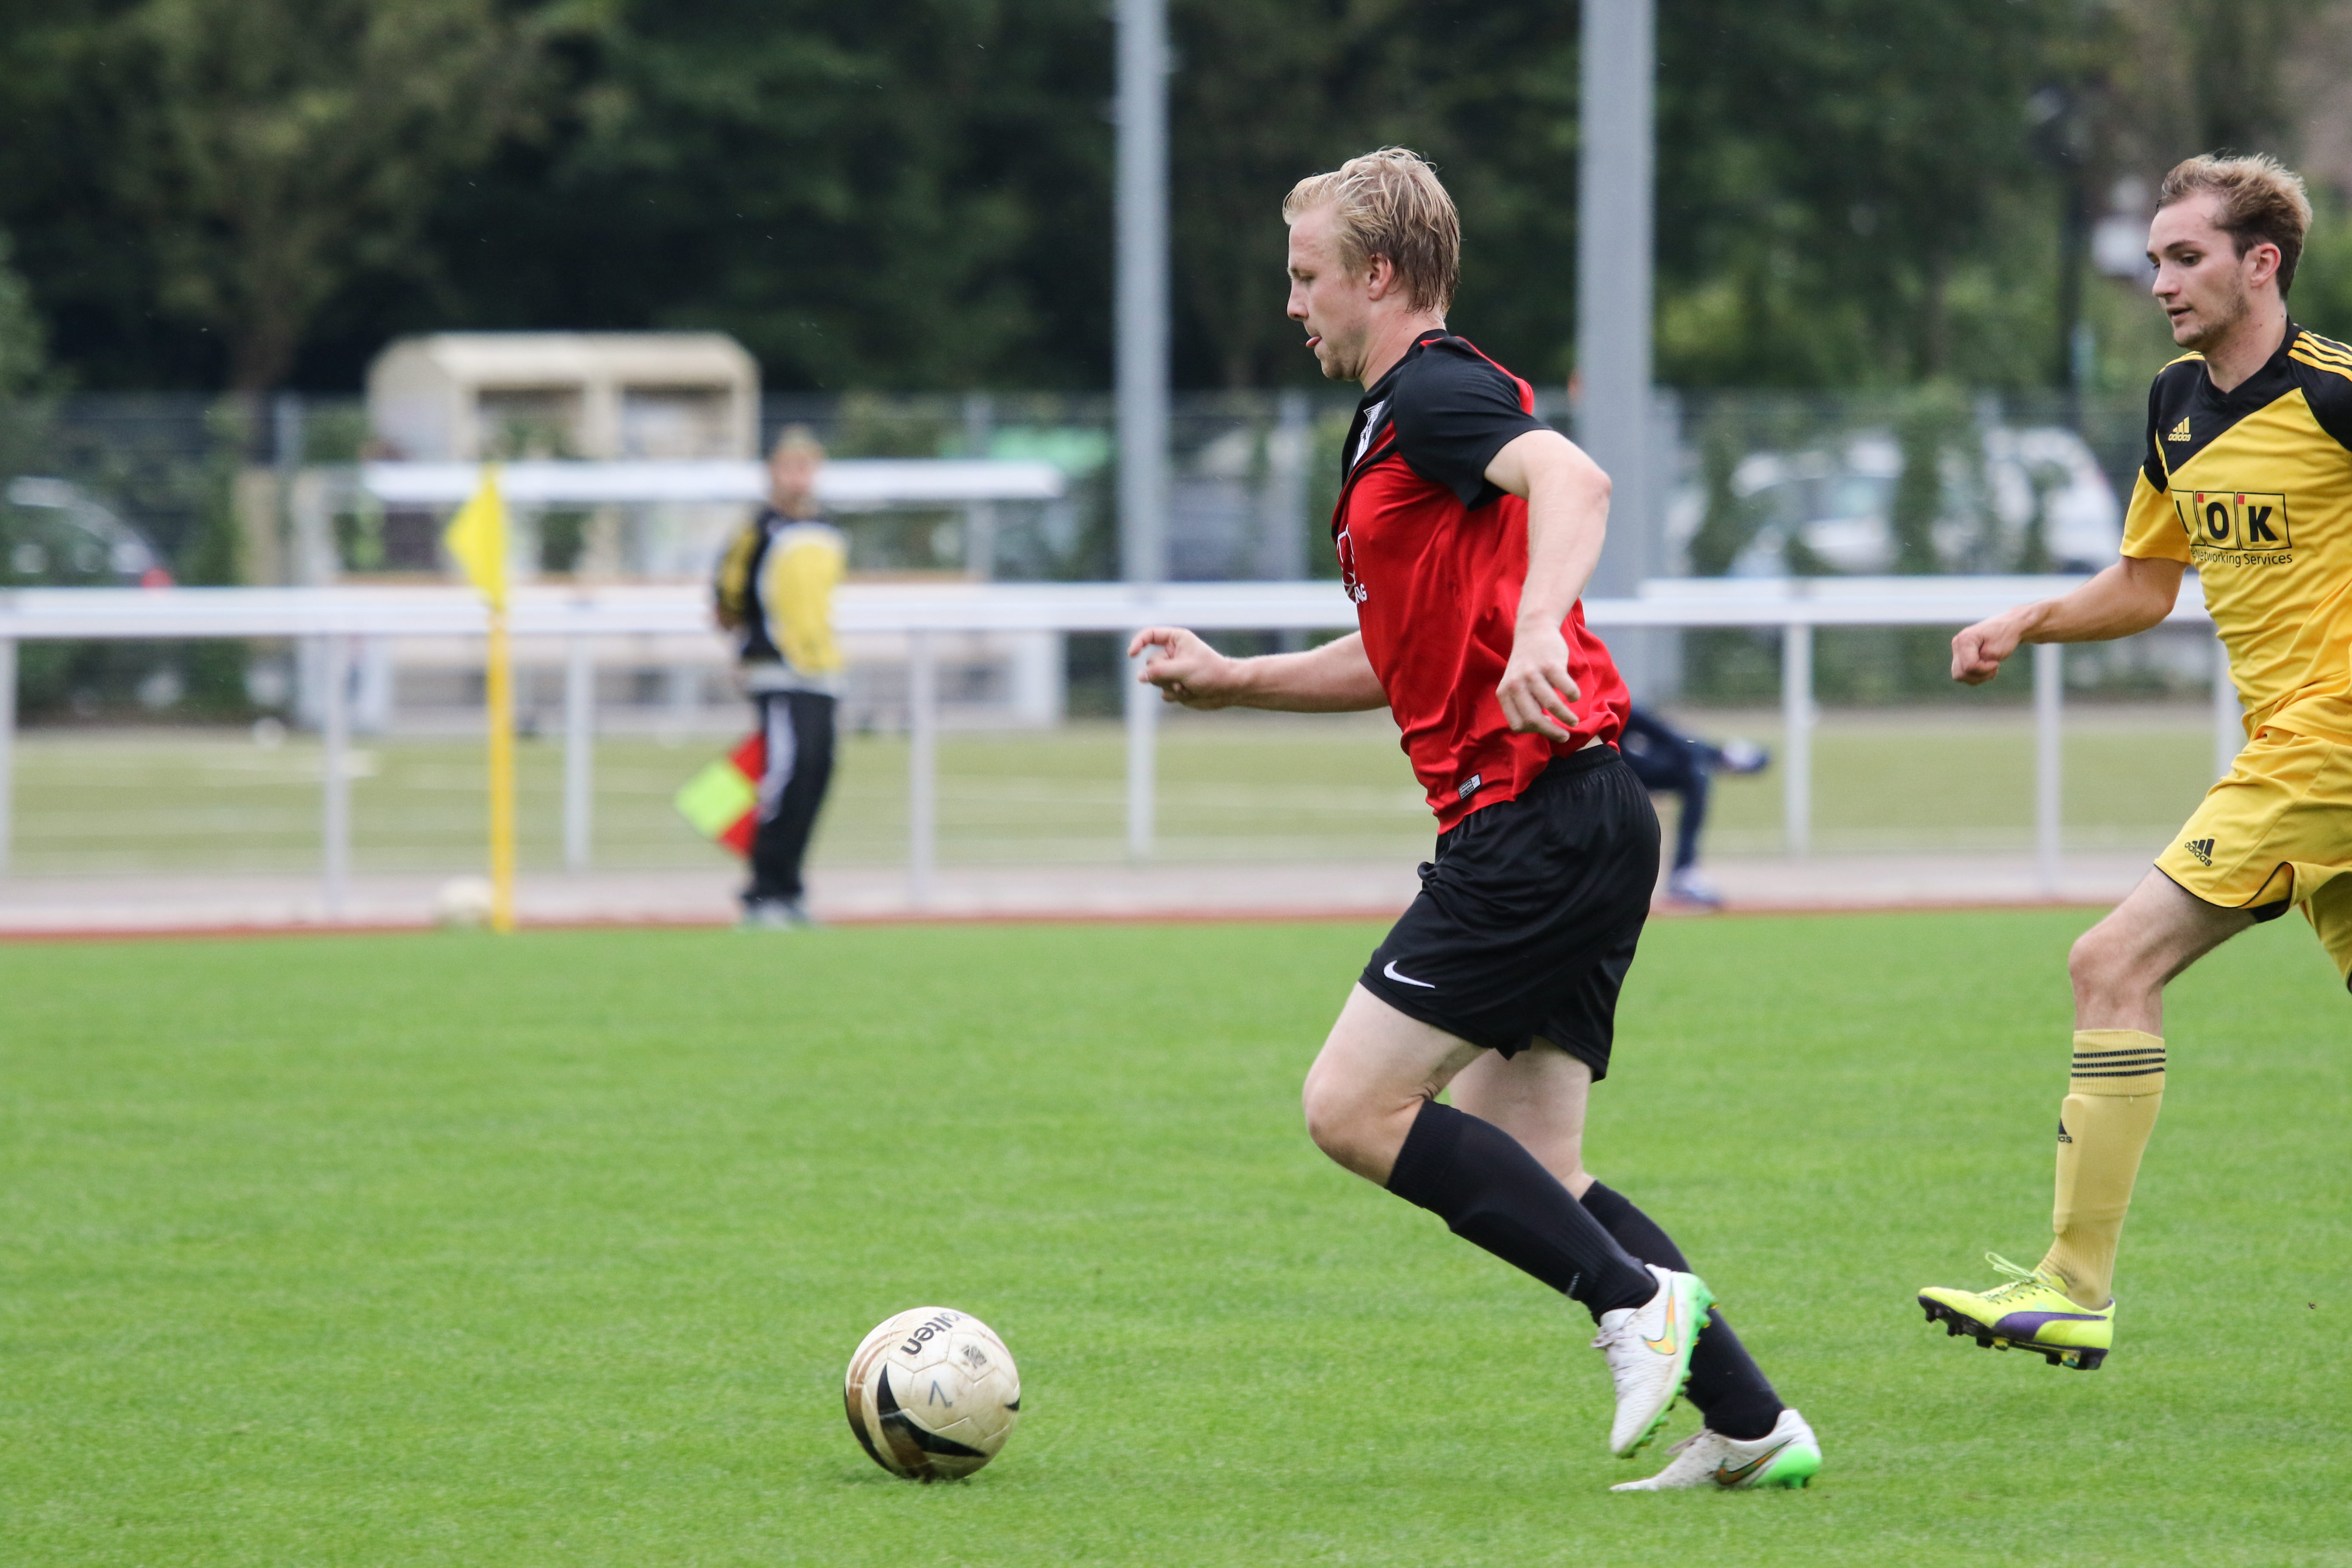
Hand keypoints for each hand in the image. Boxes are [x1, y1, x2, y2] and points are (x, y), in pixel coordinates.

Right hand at [1127, 625, 1244, 708]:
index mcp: (1176, 639)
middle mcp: (1172, 653)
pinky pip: (1163, 693)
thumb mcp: (1184, 669)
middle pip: (1151, 663)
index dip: (1138, 643)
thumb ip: (1159, 671)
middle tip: (1180, 679)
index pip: (1150, 635)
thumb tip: (1140, 676)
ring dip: (1170, 686)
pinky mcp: (1174, 685)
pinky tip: (1189, 693)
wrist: (1227, 690)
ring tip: (1187, 686)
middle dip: (1163, 674)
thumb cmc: (1211, 673)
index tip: (1132, 654)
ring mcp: (1173, 670)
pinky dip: (1174, 695)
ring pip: (1155, 680)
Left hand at [1496, 620, 1579, 742]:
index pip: (1518, 724)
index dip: (1534, 731)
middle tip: (1565, 736)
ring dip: (1567, 717)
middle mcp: (1515, 684)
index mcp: (1505, 693)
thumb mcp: (1516, 685)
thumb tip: (1543, 730)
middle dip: (1552, 732)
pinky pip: (1566, 688)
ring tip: (1574, 721)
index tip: (1546, 727)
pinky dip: (1573, 696)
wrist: (1533, 630)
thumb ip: (1523, 705)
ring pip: (1552, 705)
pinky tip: (1575, 697)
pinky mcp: (1550, 664)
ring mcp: (1532, 674)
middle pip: (1534, 719)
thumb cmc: (1528, 665)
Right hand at [1951, 614, 2022, 685]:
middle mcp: (1957, 644)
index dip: (1985, 669)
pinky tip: (1986, 670)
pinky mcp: (1961, 656)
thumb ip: (1980, 664)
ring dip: (1978, 677)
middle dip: (1980, 675)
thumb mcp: (1995, 652)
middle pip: (1961, 673)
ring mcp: (1957, 650)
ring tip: (1991, 670)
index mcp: (1965, 639)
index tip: (1997, 663)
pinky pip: (1962, 674)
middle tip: (1994, 668)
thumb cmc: (2005, 636)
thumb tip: (1967, 672)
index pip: (1969, 666)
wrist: (2009, 626)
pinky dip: (1975, 676)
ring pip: (1960, 676)